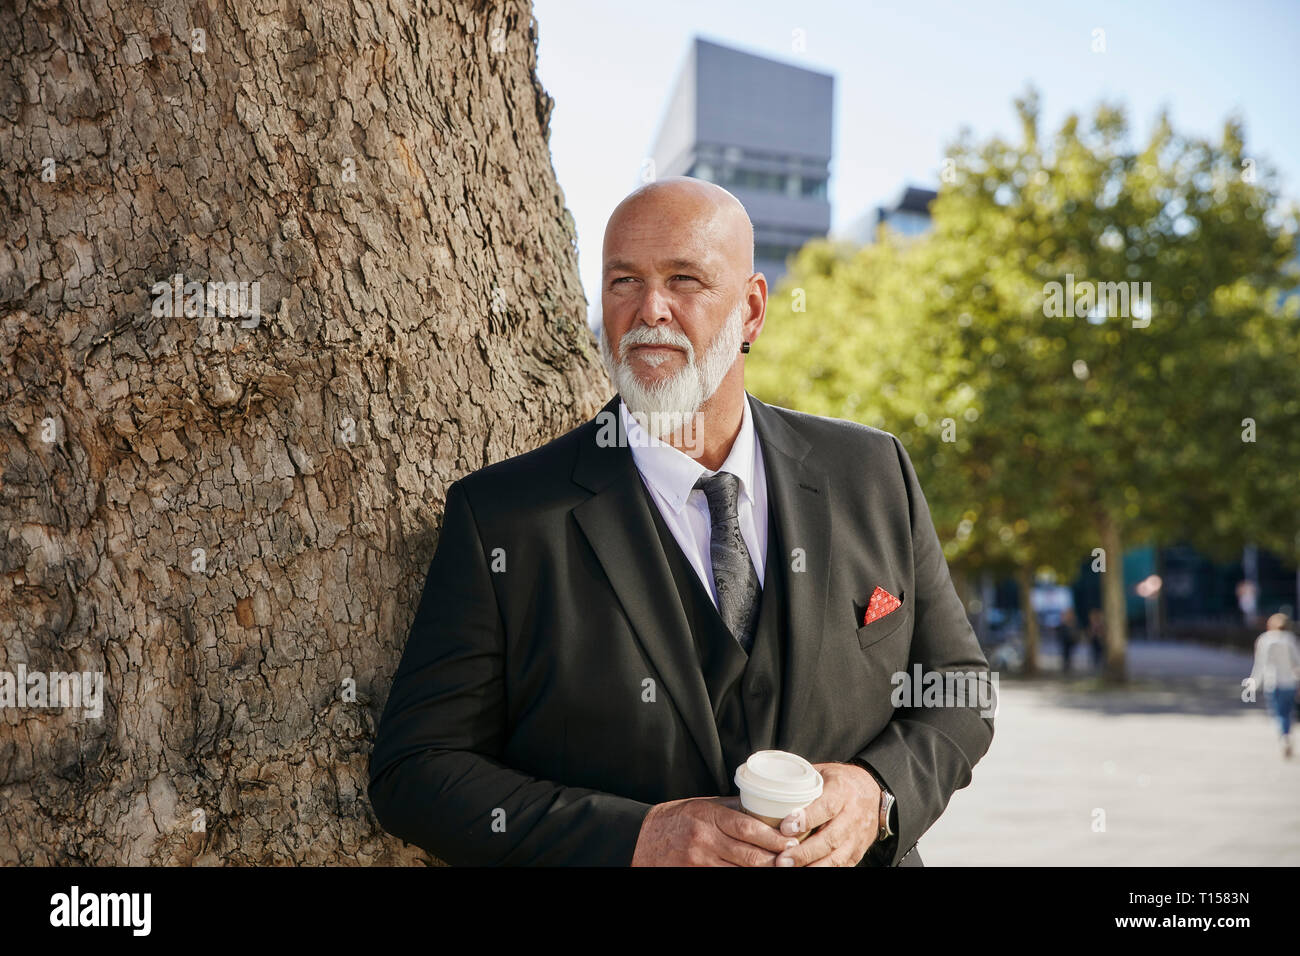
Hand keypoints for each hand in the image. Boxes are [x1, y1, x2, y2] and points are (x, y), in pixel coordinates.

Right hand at [630, 795, 795, 865]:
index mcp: (708, 815)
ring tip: (780, 868)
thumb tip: (765, 810)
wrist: (640, 838)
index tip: (791, 840)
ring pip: (740, 872)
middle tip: (792, 859)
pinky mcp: (693, 875)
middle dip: (775, 860)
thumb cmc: (676, 819)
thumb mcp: (701, 805)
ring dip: (762, 871)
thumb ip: (731, 809)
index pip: (749, 828)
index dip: (774, 838)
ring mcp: (698, 861)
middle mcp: (704, 839)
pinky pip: (724, 880)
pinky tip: (754, 874)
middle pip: (749, 855)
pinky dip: (741, 878)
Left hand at [773, 762, 880, 866]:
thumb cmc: (840, 782)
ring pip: (836, 857)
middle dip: (804, 852)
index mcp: (842, 792)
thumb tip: (769, 788)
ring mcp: (856, 837)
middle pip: (830, 838)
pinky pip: (841, 866)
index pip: (827, 807)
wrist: (873, 792)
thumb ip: (801, 783)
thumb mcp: (823, 773)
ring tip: (789, 868)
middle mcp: (852, 816)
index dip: (807, 819)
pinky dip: (824, 870)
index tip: (785, 827)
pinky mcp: (857, 852)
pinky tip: (805, 871)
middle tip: (782, 860)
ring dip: (812, 866)